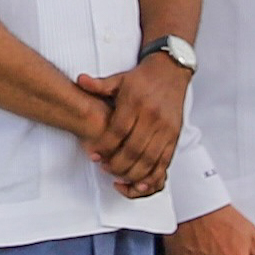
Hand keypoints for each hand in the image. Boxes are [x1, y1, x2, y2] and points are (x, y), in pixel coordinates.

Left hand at [77, 55, 188, 196]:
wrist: (171, 71)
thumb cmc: (143, 78)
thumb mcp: (119, 79)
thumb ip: (99, 85)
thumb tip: (80, 80)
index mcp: (136, 103)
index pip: (118, 131)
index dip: (105, 147)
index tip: (94, 155)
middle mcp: (153, 117)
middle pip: (134, 149)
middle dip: (118, 164)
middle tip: (105, 168)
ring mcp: (166, 128)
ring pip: (150, 158)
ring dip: (134, 172)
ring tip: (120, 177)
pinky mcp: (175, 135)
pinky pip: (165, 160)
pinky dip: (153, 174)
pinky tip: (141, 182)